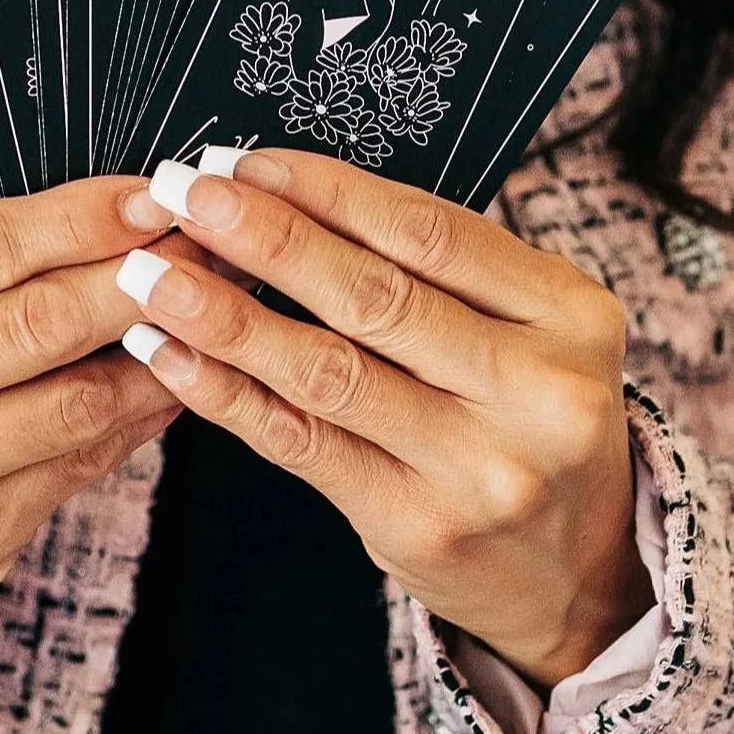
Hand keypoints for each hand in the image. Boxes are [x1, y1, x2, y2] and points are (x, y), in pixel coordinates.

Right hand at [0, 178, 200, 675]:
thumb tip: (114, 219)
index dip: (78, 219)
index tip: (149, 199)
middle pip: (33, 322)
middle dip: (136, 279)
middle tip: (204, 249)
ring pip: (70, 400)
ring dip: (154, 352)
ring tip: (201, 317)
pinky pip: (76, 464)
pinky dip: (134, 419)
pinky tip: (165, 387)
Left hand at [116, 149, 652, 693]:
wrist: (578, 571)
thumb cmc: (532, 422)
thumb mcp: (532, 332)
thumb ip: (443, 272)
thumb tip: (287, 192)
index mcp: (573, 316)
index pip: (431, 233)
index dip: (328, 192)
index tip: (247, 163)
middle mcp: (539, 392)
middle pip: (376, 297)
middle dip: (266, 238)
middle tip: (185, 195)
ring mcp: (481, 467)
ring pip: (329, 372)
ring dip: (227, 316)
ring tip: (154, 274)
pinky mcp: (419, 525)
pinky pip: (303, 444)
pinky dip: (228, 396)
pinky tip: (172, 358)